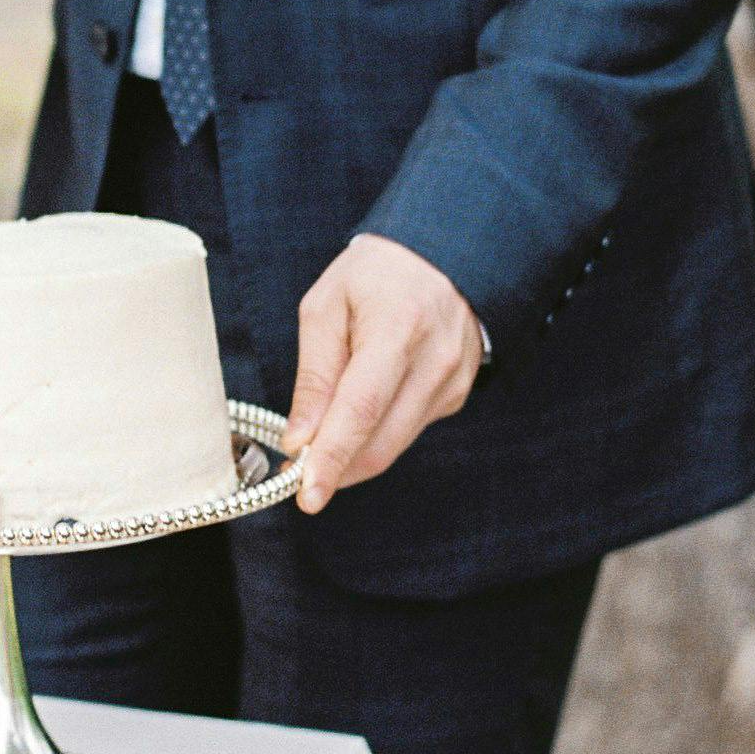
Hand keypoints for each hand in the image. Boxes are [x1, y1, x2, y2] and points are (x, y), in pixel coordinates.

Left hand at [286, 233, 482, 514]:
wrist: (440, 257)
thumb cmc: (372, 277)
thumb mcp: (325, 307)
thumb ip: (315, 375)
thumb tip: (300, 439)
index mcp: (397, 326)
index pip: (362, 408)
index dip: (333, 457)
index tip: (308, 496)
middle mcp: (436, 360)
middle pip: (381, 440)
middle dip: (336, 468)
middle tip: (297, 474)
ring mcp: (453, 381)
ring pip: (395, 444)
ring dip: (353, 456)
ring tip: (319, 442)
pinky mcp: (457, 395)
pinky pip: (407, 430)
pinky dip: (376, 433)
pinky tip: (362, 406)